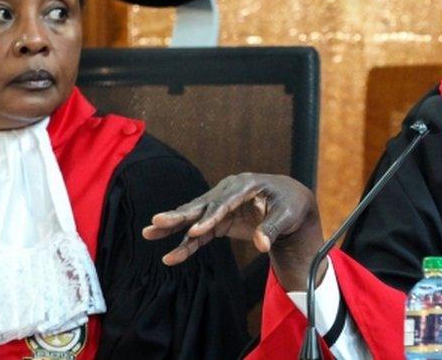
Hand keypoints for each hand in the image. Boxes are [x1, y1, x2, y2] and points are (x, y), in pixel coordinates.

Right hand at [143, 173, 324, 289]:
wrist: (292, 202)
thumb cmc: (291, 204)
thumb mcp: (288, 214)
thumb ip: (273, 228)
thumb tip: (261, 245)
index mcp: (246, 185)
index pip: (225, 202)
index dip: (210, 217)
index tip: (195, 231)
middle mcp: (228, 191)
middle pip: (201, 205)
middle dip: (179, 216)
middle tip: (156, 222)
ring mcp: (221, 204)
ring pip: (194, 217)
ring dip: (173, 228)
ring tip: (149, 234)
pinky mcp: (220, 219)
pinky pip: (200, 232)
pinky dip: (188, 244)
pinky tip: (172, 255)